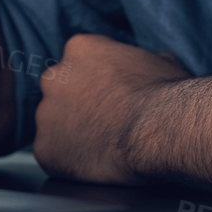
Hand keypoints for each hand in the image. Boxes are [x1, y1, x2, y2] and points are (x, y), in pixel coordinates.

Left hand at [32, 34, 188, 185]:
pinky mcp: (45, 149)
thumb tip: (147, 66)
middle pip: (60, 91)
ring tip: (102, 146)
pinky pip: (52, 156)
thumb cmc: (166, 95)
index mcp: (80, 48)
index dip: (95, 82)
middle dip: (77, 106)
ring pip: (53, 125)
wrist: (162, 130)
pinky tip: (94, 163)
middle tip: (103, 123)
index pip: (78, 62)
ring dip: (71, 134)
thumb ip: (138, 61)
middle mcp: (55, 77)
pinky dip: (69, 162)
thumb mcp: (160, 61)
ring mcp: (46, 114)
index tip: (109, 97)